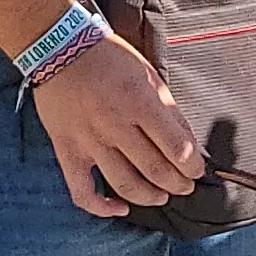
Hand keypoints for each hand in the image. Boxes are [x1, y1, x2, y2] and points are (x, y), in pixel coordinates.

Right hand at [31, 34, 204, 218]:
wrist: (58, 47)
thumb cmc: (108, 57)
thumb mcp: (148, 73)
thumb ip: (168, 109)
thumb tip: (186, 142)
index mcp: (140, 102)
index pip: (177, 148)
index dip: (193, 166)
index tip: (196, 169)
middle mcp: (115, 125)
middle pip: (156, 170)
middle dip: (178, 184)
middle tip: (185, 185)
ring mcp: (89, 141)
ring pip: (125, 185)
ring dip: (150, 197)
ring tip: (161, 195)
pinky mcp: (67, 149)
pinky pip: (82, 190)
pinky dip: (101, 207)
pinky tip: (119, 208)